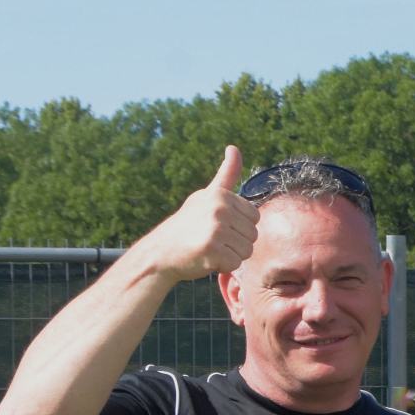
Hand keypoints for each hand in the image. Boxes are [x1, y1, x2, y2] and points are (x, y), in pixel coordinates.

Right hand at [147, 146, 259, 282]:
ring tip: (208, 248)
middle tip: (211, 239)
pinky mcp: (212, 248)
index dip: (239, 226)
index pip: (255, 217)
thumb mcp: (206, 196)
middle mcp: (220, 208)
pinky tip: (205, 259)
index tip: (217, 225)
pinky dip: (222, 266)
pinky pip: (235, 264)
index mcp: (222, 195)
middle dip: (236, 242)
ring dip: (230, 255)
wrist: (159, 252)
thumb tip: (234, 148)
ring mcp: (216, 228)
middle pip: (253, 235)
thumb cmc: (187, 225)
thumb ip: (226, 176)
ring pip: (247, 251)